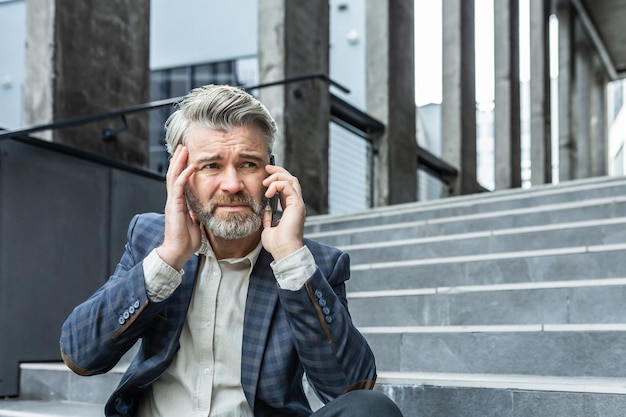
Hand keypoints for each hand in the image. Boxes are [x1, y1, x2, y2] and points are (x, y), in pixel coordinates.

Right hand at [156, 145, 201, 269]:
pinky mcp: (174, 206)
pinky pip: (179, 187)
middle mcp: (174, 199)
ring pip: (174, 176)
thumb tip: (205, 209)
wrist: (178, 252)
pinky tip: (191, 166)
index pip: (180, 180)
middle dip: (179, 159)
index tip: (188, 156)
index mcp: (179, 202)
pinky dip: (184, 175)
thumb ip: (198, 213)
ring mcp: (173, 201)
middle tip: (184, 145)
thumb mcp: (196, 222)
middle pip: (174, 174)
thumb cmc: (187, 240)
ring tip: (184, 149)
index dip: (183, 167)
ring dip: (180, 162)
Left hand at [261, 164, 304, 260]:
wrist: (283, 251)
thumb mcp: (268, 228)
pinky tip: (268, 192)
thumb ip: (268, 219)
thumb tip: (265, 212)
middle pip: (291, 179)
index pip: (287, 187)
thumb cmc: (277, 244)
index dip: (277, 178)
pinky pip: (288, 186)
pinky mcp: (297, 204)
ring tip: (265, 181)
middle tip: (267, 168)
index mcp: (291, 208)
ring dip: (277, 176)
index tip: (265, 174)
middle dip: (278, 171)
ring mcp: (298, 204)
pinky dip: (277, 185)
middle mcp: (296, 204)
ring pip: (291, 179)